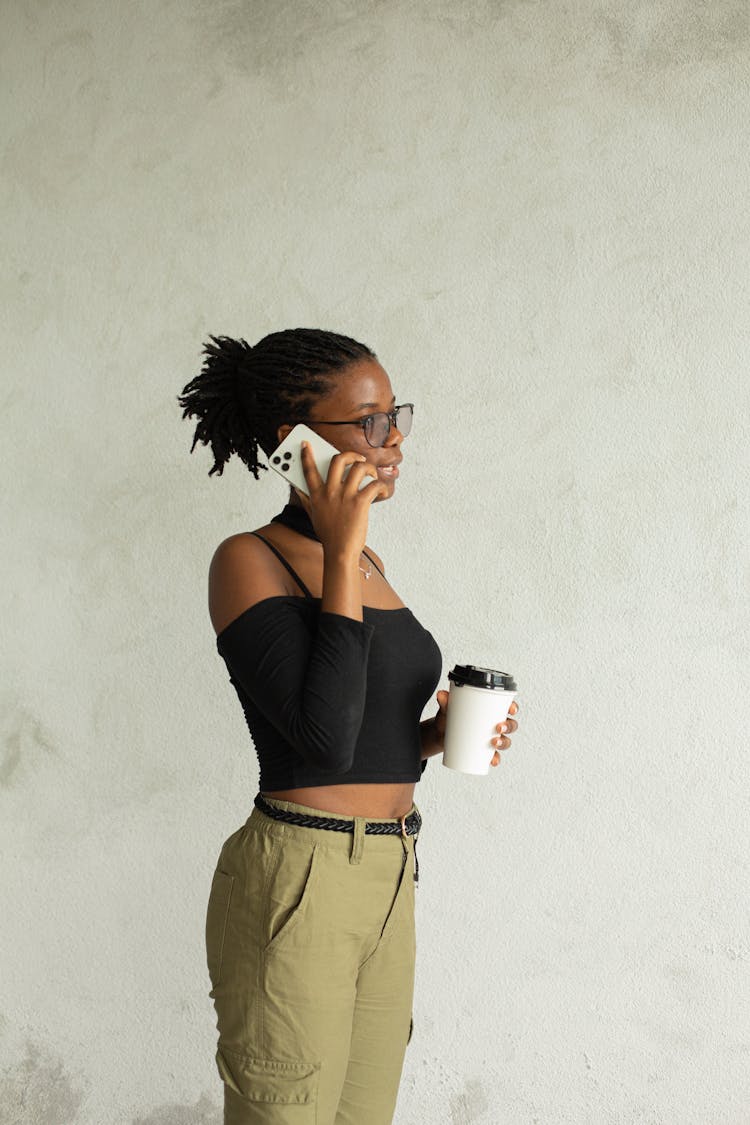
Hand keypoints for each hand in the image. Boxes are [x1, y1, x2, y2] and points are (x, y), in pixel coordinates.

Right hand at [294, 441, 386, 557]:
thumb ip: (306, 500)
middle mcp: (330, 492)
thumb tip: (298, 487)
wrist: (340, 552)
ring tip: (371, 474)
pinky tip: (381, 491)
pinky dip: (381, 486)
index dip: (306, 455)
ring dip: (368, 468)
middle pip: (338, 460)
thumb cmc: (328, 535)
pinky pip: (374, 485)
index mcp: (317, 495)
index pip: (309, 470)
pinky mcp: (360, 503)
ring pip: (359, 467)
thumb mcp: (313, 515)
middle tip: (356, 459)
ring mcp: (345, 496)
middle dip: (350, 454)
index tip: (306, 444)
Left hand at [425, 692, 519, 765]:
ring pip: (505, 741)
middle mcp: (494, 724)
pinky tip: (492, 761)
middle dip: (508, 726)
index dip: (513, 707)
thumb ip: (446, 701)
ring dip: (504, 743)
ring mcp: (491, 738)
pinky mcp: (484, 750)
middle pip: (510, 725)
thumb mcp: (448, 708)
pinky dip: (495, 759)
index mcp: (491, 710)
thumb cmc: (450, 717)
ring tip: (494, 743)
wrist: (441, 733)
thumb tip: (441, 695)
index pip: (508, 707)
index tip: (511, 709)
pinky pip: (495, 755)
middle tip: (498, 727)